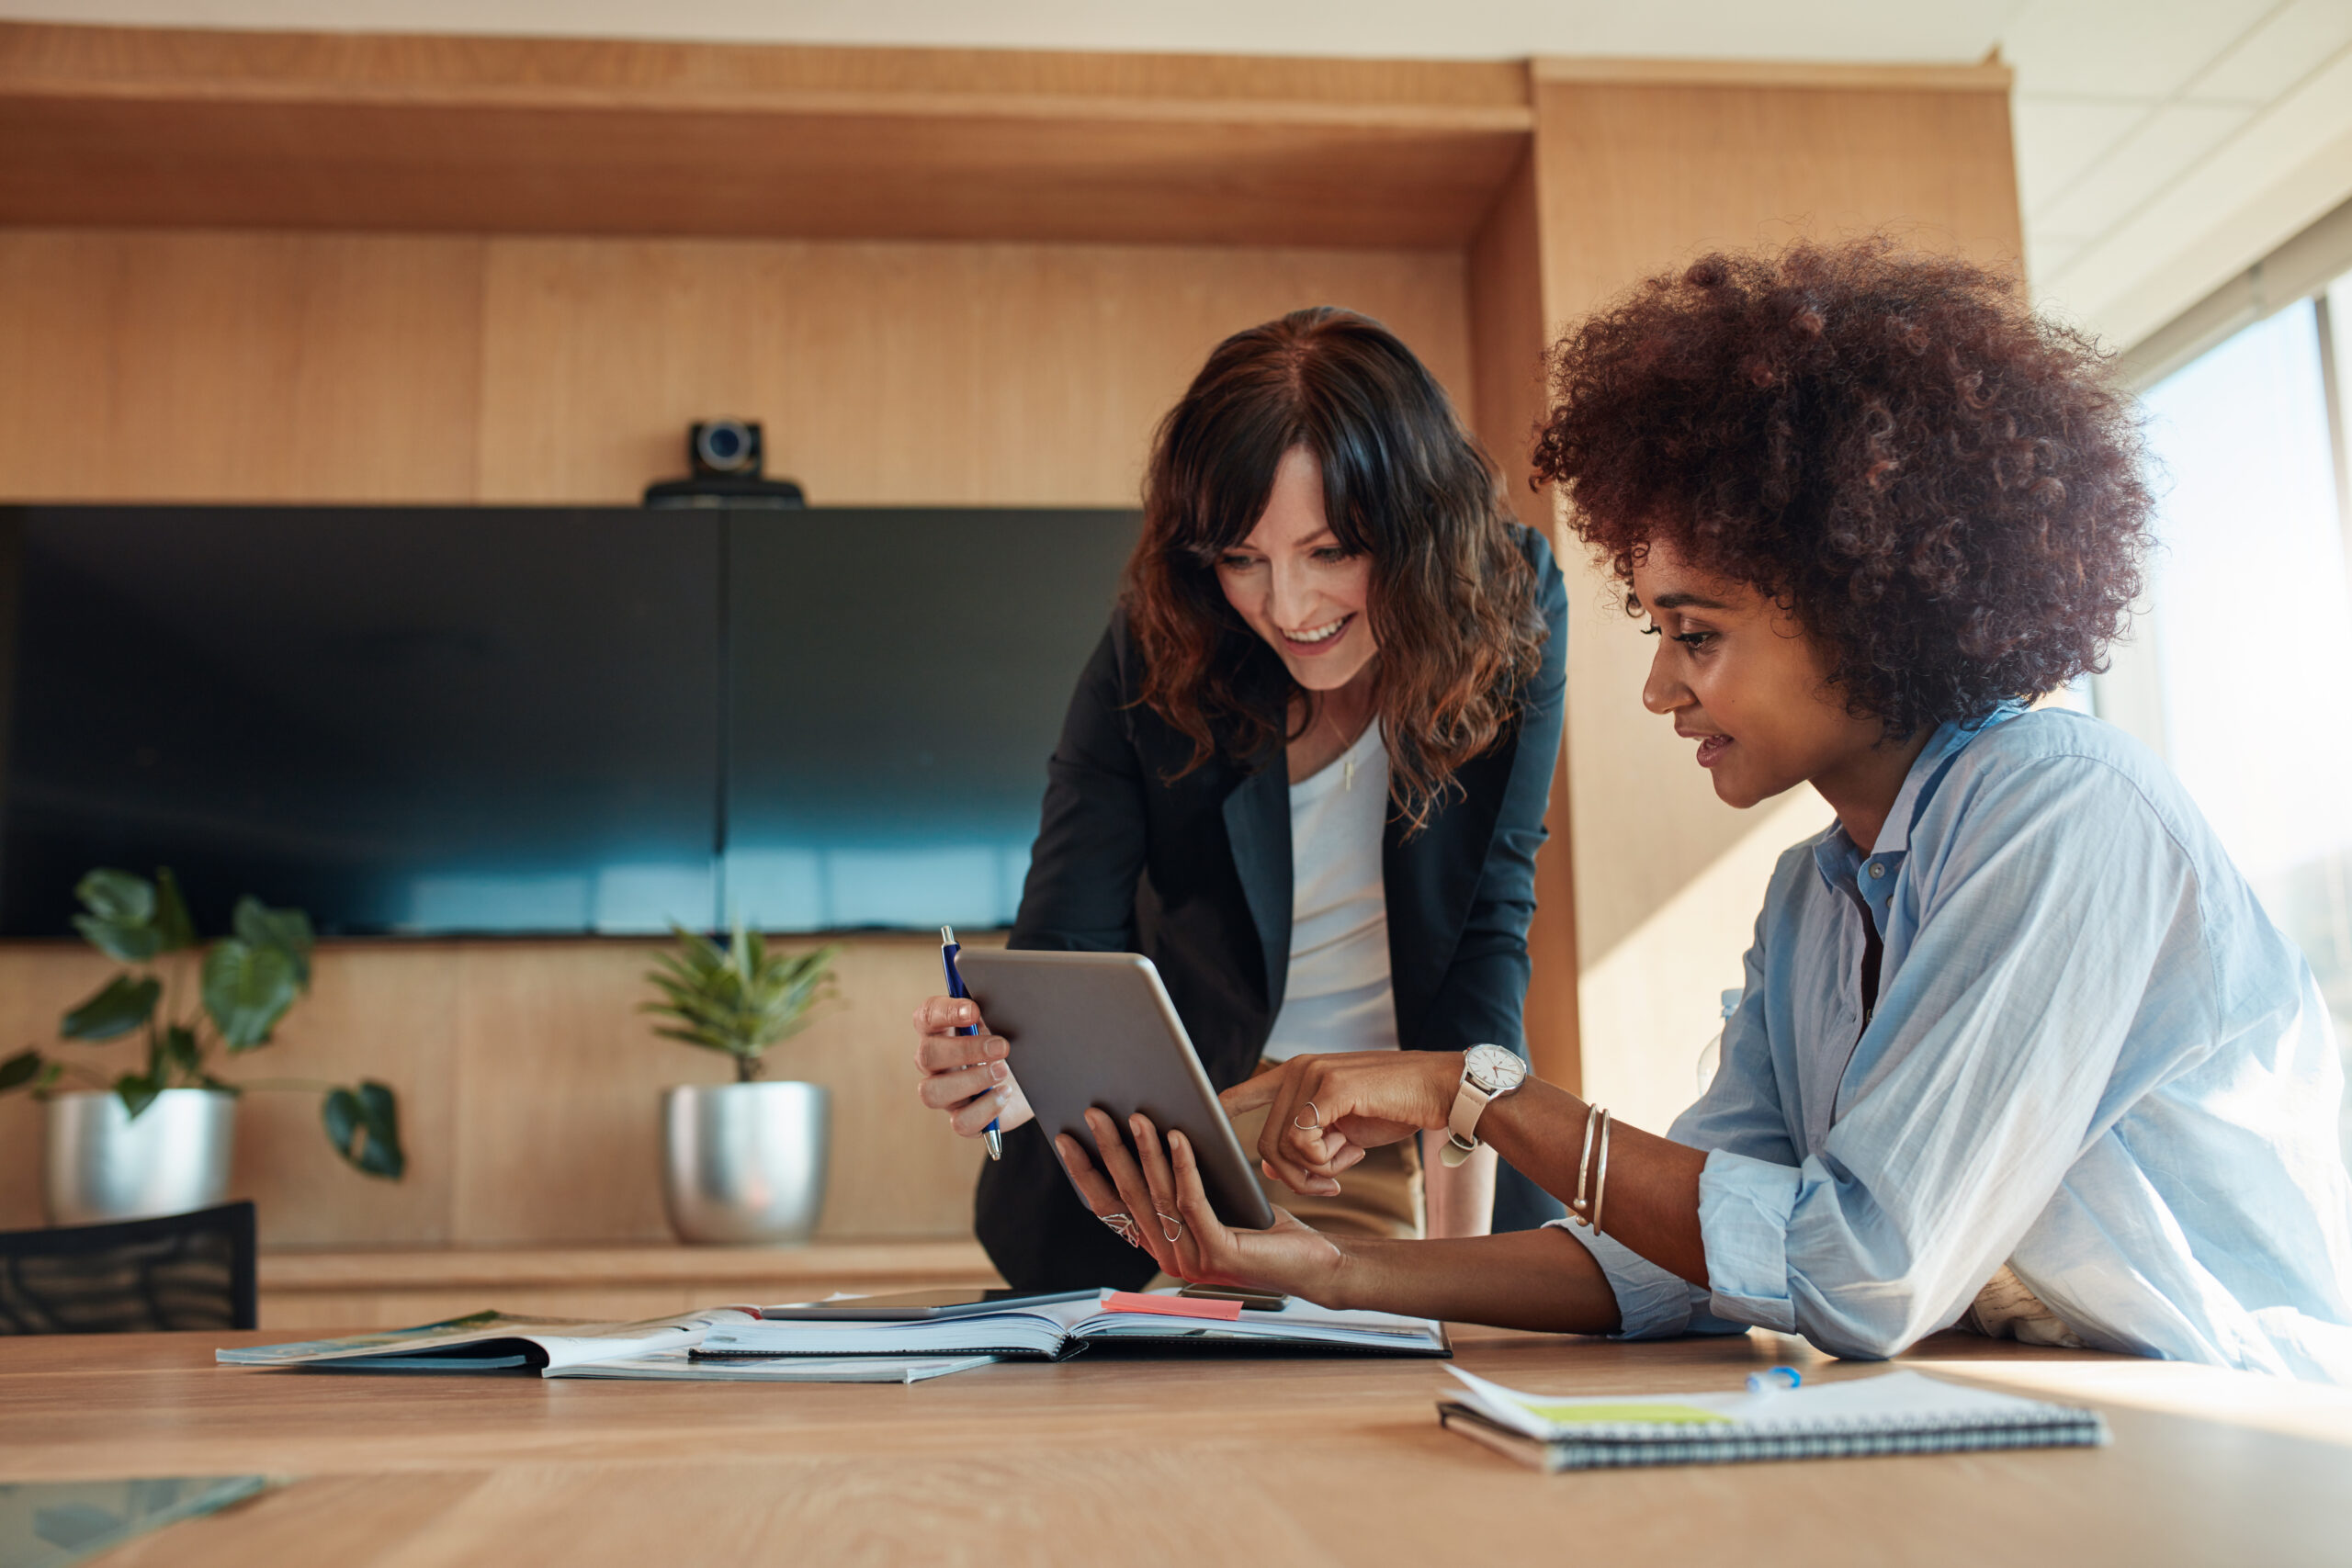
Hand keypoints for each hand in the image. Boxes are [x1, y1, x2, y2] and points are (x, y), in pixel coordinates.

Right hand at [911, 995, 1033, 1136]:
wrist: (1039, 1078)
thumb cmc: (1016, 1042)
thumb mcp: (1006, 1020)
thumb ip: (995, 1005)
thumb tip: (1000, 991)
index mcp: (941, 1031)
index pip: (926, 1016)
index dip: (945, 1012)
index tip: (973, 1010)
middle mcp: (936, 1064)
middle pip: (927, 1056)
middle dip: (965, 1050)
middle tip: (1002, 1046)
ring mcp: (946, 1094)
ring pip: (932, 1093)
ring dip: (971, 1080)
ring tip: (1003, 1071)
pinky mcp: (964, 1119)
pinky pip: (960, 1122)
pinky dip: (984, 1109)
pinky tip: (1005, 1094)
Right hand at [1054, 1109, 1345, 1300]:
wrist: (1313, 1264)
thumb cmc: (1263, 1227)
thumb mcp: (1215, 1200)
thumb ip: (1181, 1183)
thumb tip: (1155, 1129)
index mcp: (1161, 1244)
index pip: (1111, 1208)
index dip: (1086, 1173)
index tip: (1067, 1139)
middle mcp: (1169, 1255)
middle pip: (1129, 1196)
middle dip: (1108, 1150)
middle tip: (1094, 1113)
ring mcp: (1192, 1259)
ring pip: (1159, 1194)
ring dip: (1144, 1150)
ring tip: (1136, 1115)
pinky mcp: (1219, 1253)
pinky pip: (1193, 1200)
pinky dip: (1183, 1165)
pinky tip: (1179, 1135)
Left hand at [1219, 1051, 1462, 1196]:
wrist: (1439, 1089)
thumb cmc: (1394, 1108)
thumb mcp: (1343, 1130)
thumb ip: (1306, 1142)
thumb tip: (1265, 1165)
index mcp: (1298, 1074)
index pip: (1242, 1092)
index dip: (1219, 1113)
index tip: (1194, 1128)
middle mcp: (1298, 1069)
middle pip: (1264, 1140)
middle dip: (1290, 1175)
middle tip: (1324, 1185)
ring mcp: (1313, 1074)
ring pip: (1282, 1145)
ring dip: (1310, 1172)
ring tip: (1340, 1171)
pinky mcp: (1330, 1087)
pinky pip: (1304, 1141)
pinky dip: (1323, 1162)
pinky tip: (1350, 1159)